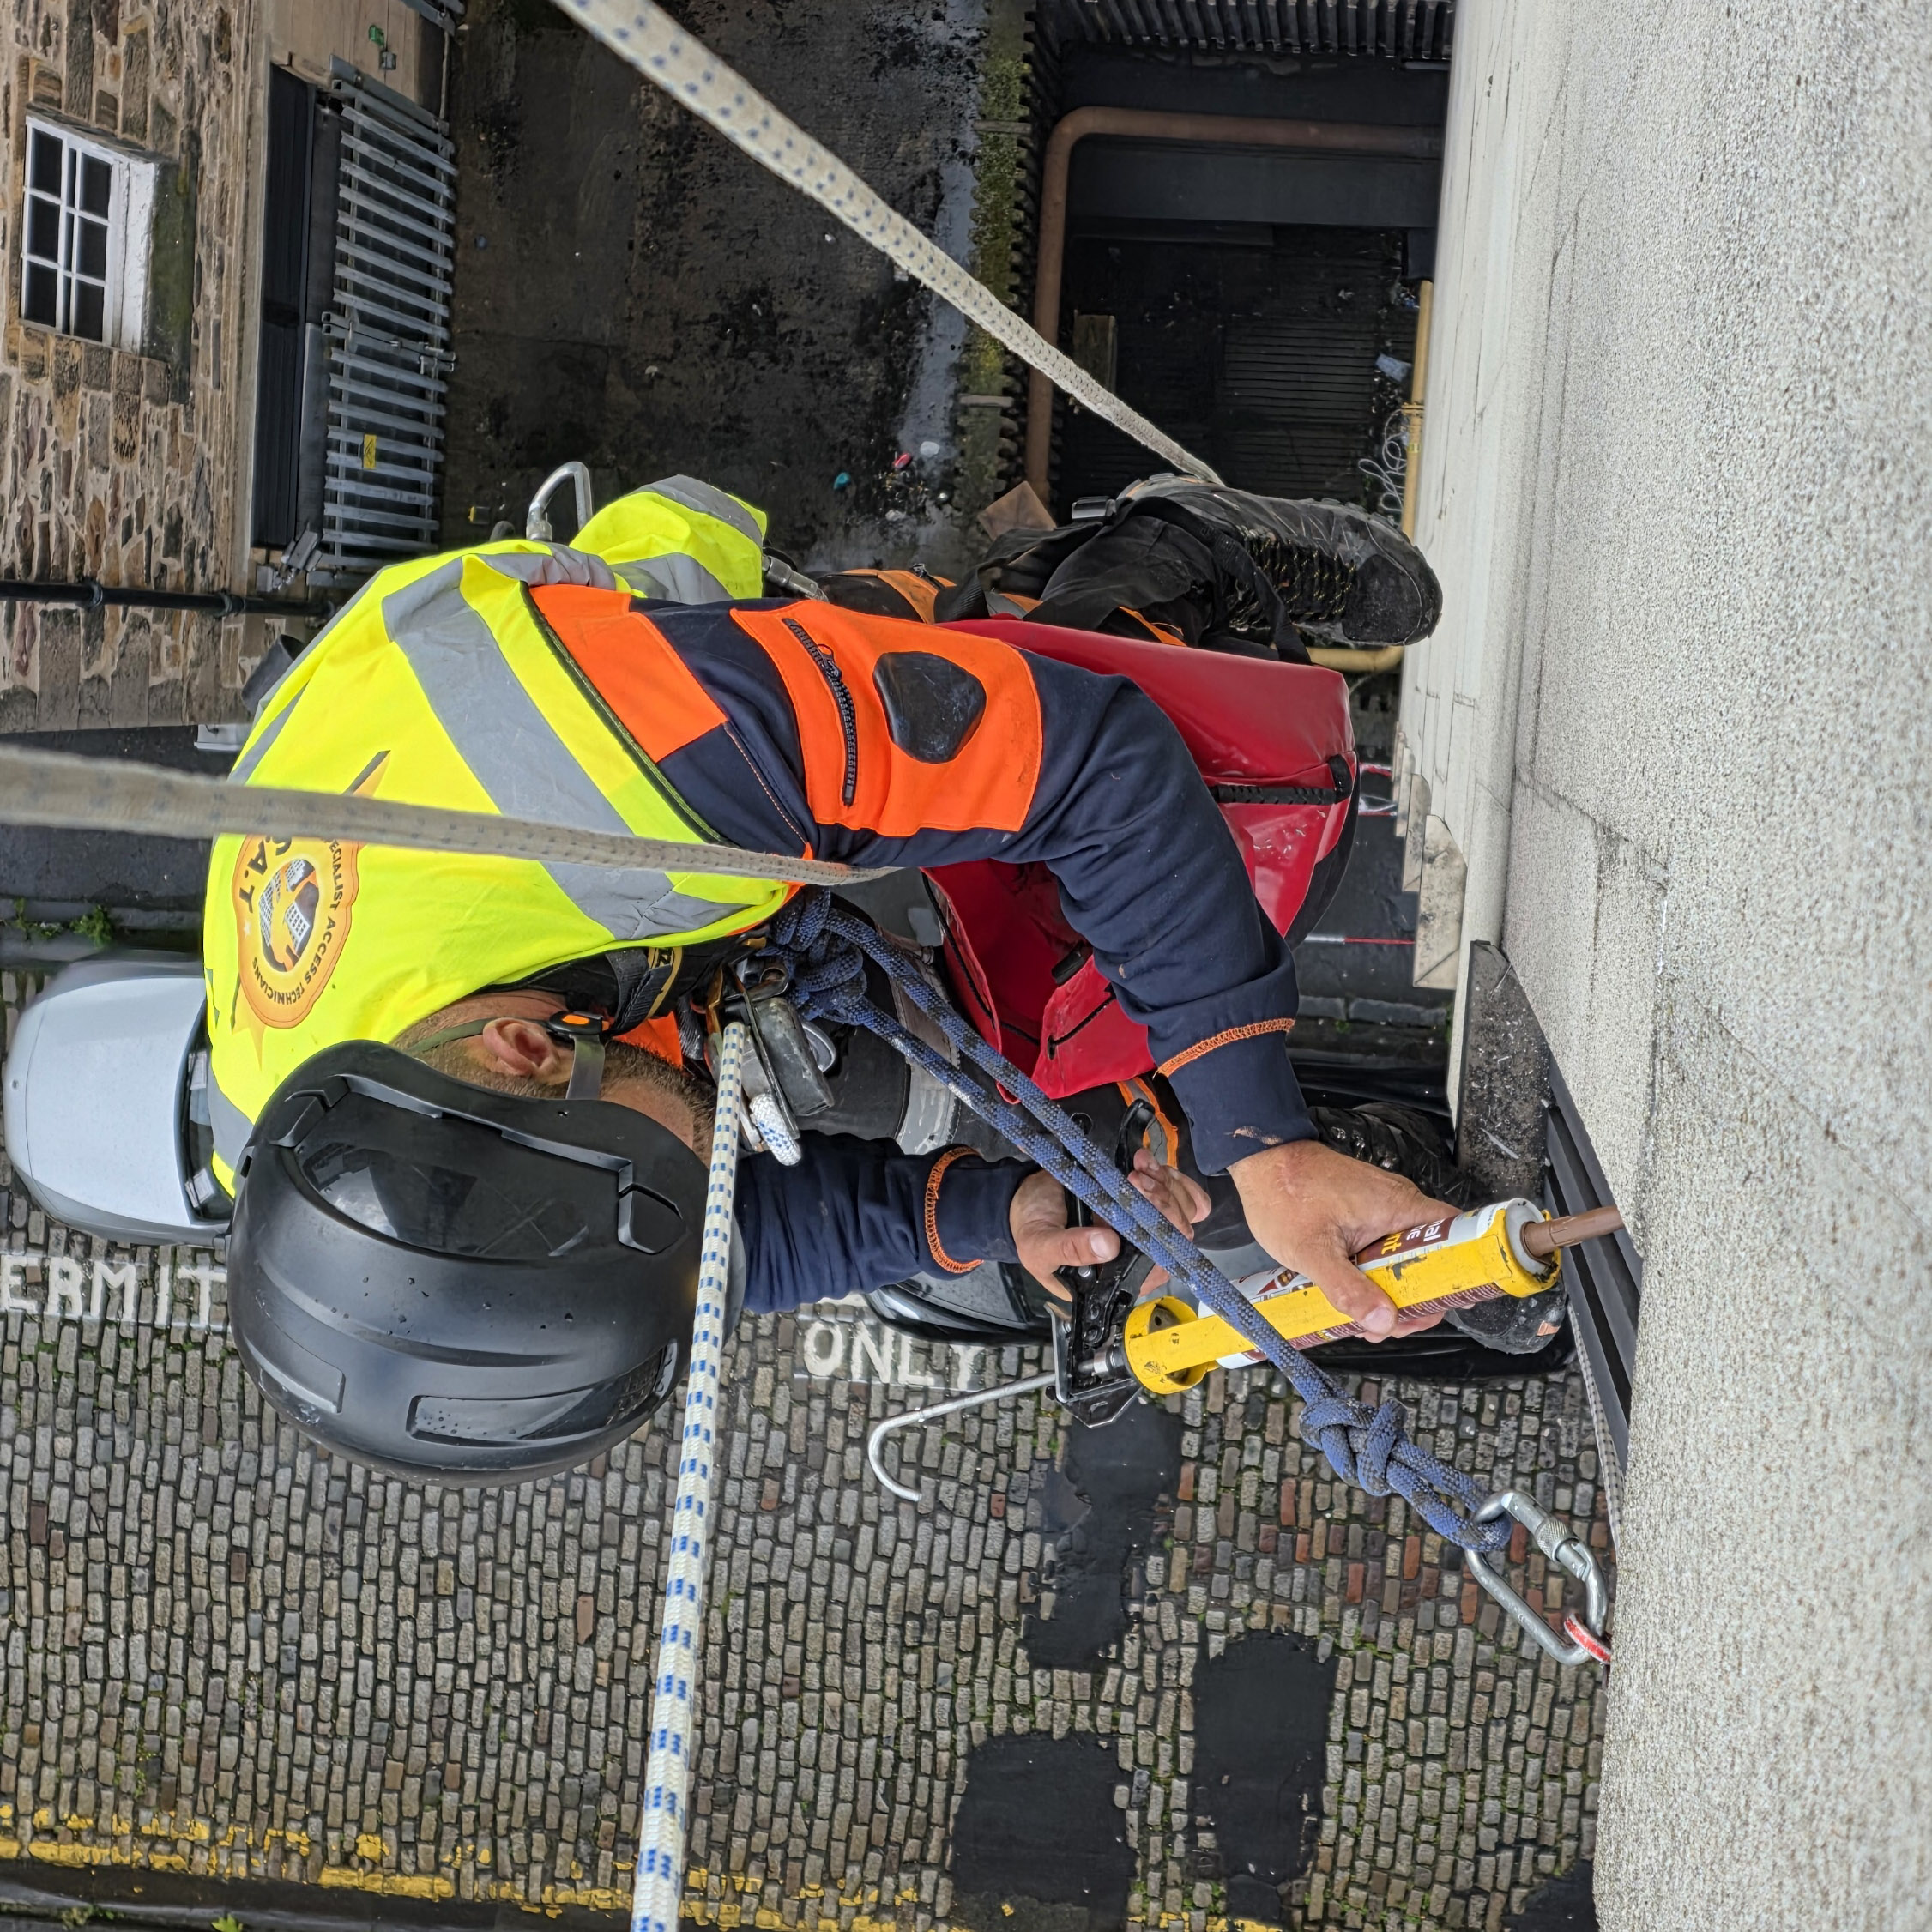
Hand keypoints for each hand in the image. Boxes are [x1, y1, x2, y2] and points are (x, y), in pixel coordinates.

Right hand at [1010, 1151, 1211, 1306]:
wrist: (1024, 1199)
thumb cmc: (1032, 1230)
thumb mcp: (1041, 1246)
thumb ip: (1070, 1249)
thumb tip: (1108, 1246)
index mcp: (1119, 1276)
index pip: (1159, 1261)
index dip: (1159, 1230)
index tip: (1140, 1197)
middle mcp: (1140, 1254)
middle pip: (1178, 1233)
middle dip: (1162, 1200)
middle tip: (1135, 1177)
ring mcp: (1147, 1225)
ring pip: (1185, 1210)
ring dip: (1166, 1183)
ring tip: (1138, 1165)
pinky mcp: (1148, 1200)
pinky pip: (1179, 1193)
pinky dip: (1171, 1175)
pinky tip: (1146, 1163)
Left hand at [1228, 1138, 1453, 1340]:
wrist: (1262, 1162)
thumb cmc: (1284, 1193)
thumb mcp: (1312, 1251)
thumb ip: (1347, 1289)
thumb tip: (1382, 1320)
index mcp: (1399, 1207)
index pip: (1457, 1240)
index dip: (1457, 1276)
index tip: (1436, 1305)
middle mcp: (1399, 1205)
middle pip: (1431, 1261)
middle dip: (1414, 1299)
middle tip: (1388, 1324)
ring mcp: (1383, 1211)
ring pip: (1405, 1260)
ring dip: (1391, 1292)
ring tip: (1364, 1316)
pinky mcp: (1366, 1217)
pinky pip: (1384, 1252)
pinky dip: (1374, 1276)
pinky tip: (1353, 1293)